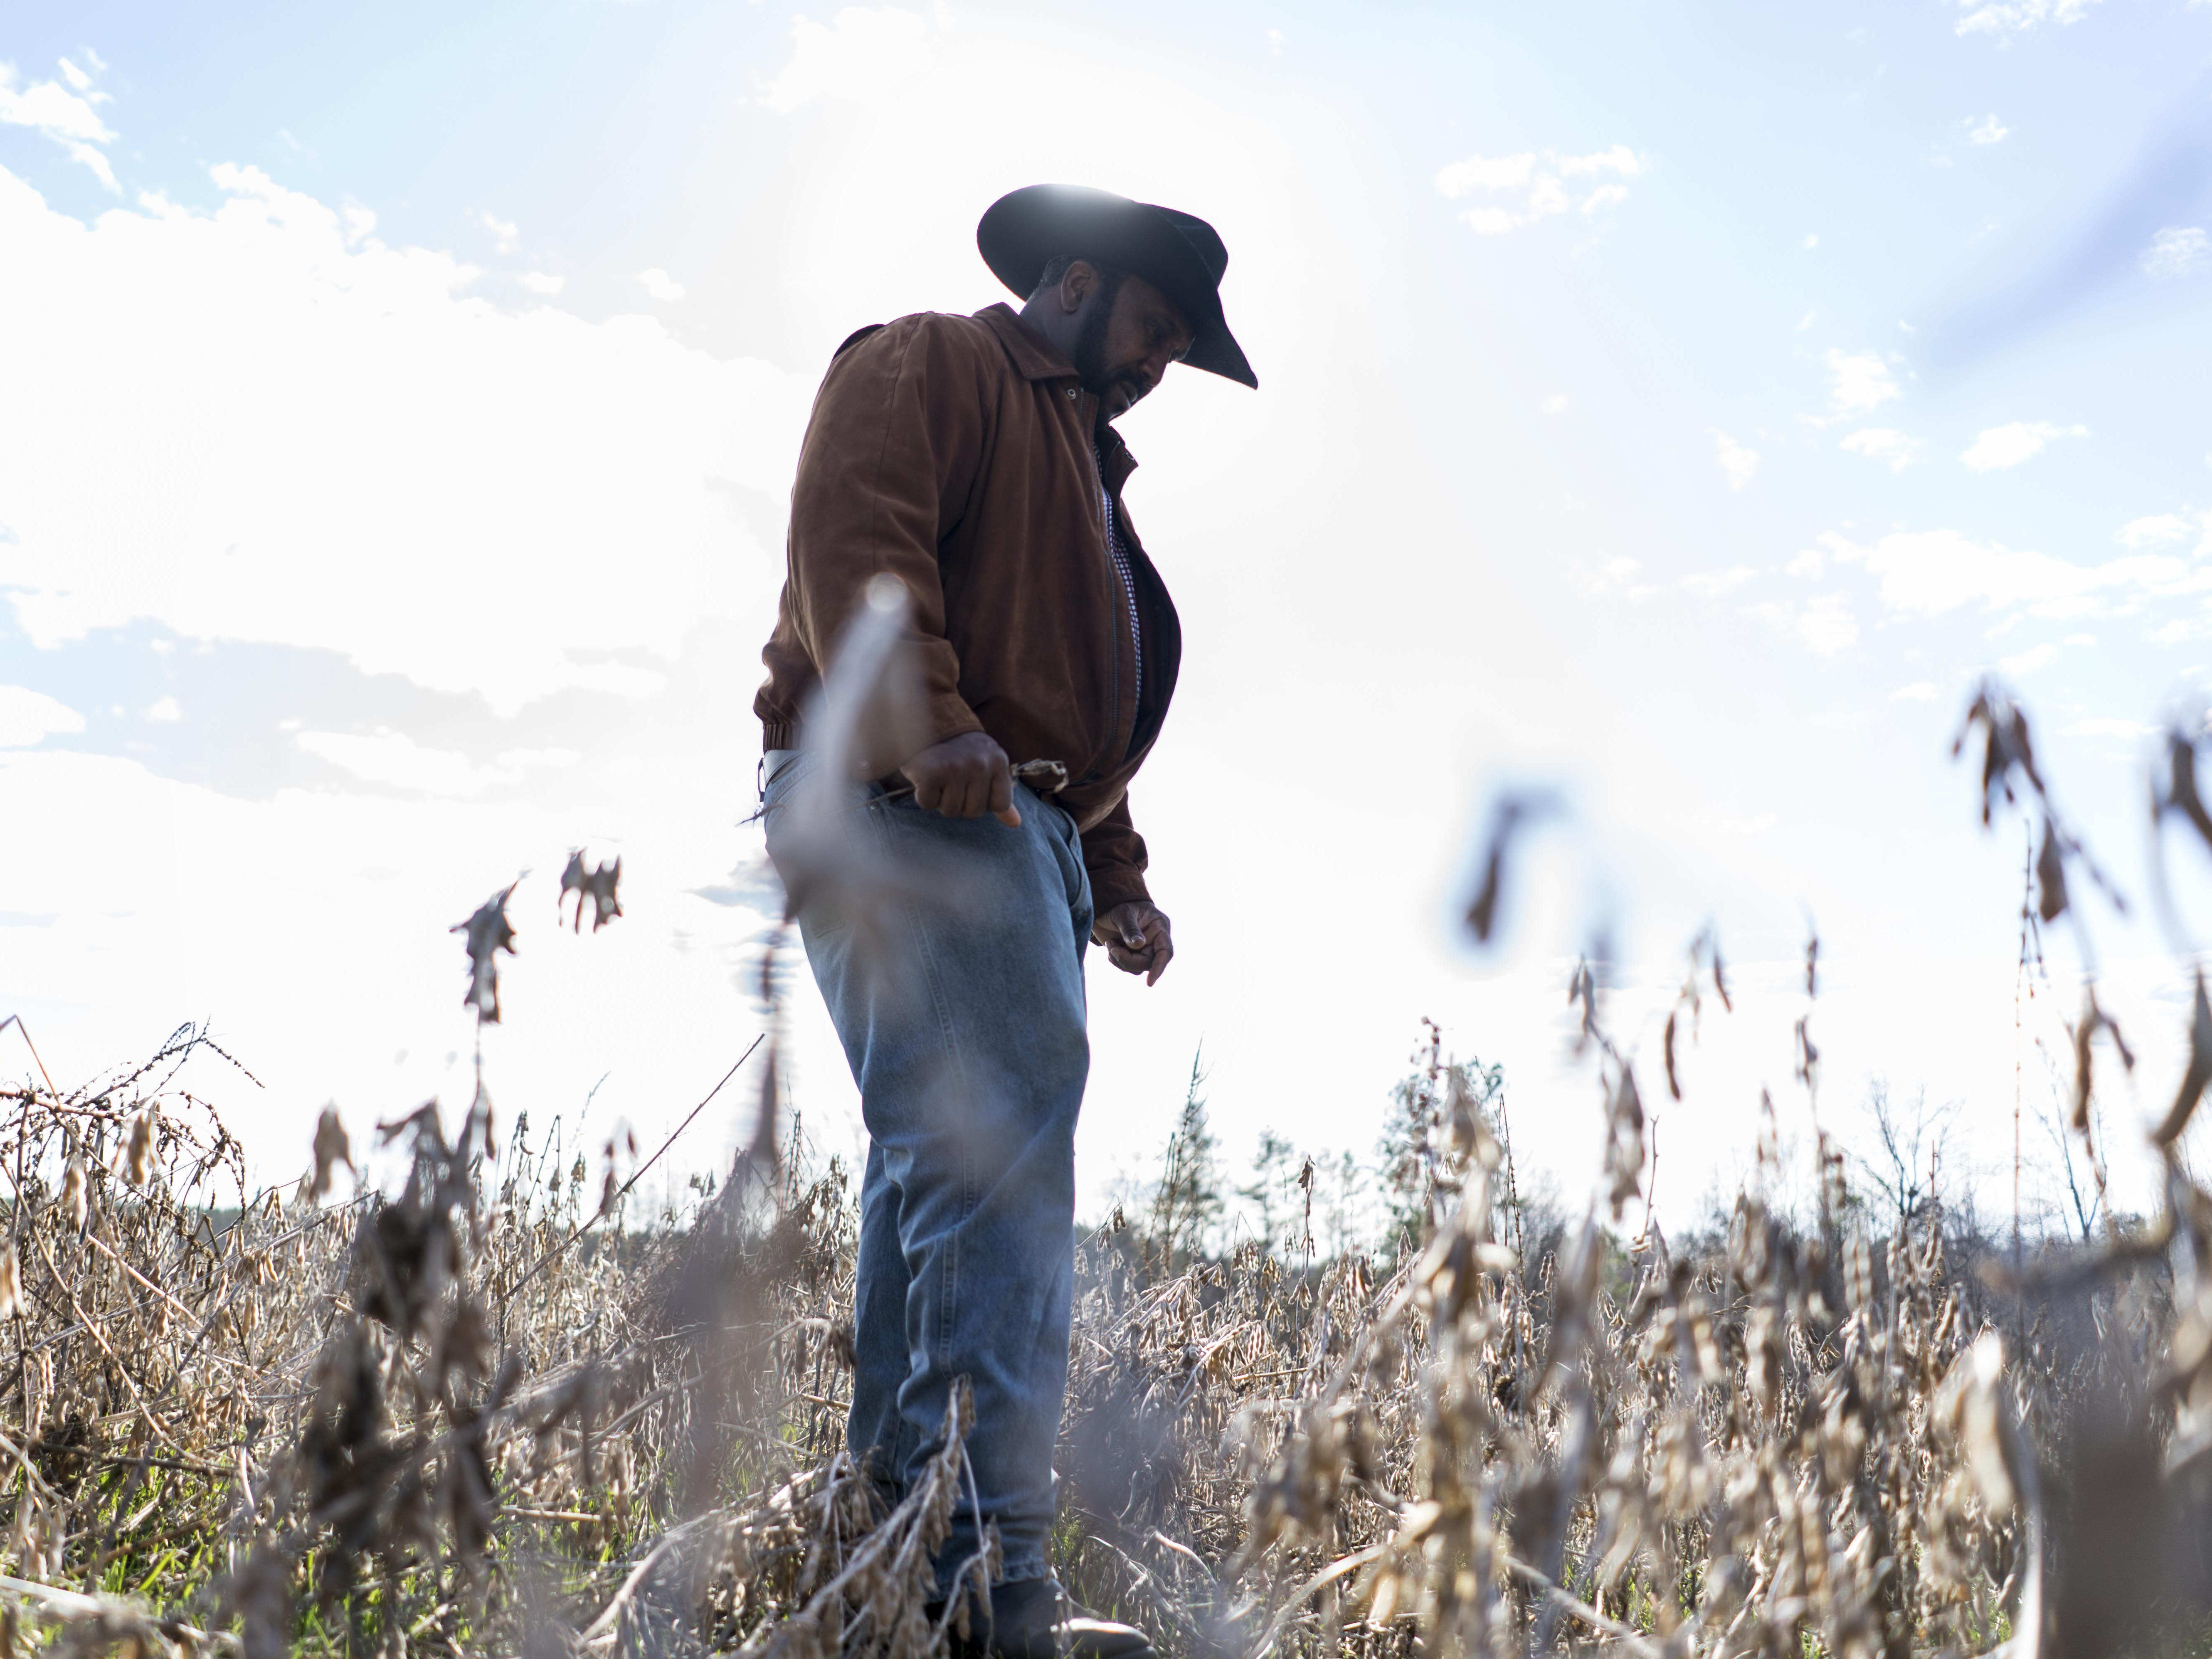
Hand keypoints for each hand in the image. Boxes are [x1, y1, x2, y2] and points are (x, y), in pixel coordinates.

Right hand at [901, 732, 1019, 826]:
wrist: (924, 722)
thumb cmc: (957, 750)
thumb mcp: (986, 765)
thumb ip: (999, 793)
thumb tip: (1015, 824)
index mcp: (997, 761)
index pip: (1000, 804)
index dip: (984, 801)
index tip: (972, 785)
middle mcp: (979, 764)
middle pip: (974, 812)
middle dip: (960, 802)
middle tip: (951, 779)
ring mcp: (955, 768)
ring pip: (950, 810)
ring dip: (941, 799)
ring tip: (939, 776)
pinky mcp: (930, 773)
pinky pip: (928, 804)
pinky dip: (923, 795)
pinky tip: (925, 776)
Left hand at [1094, 901, 1172, 984]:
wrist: (1105, 906)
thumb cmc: (1118, 905)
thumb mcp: (1123, 914)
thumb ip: (1130, 929)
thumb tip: (1139, 945)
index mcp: (1159, 927)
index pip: (1165, 951)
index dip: (1159, 967)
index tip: (1150, 982)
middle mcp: (1154, 940)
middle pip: (1148, 963)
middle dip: (1128, 960)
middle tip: (1112, 948)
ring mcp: (1144, 948)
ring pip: (1137, 968)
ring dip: (1120, 960)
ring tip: (1110, 944)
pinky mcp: (1133, 954)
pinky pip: (1127, 966)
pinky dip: (1116, 960)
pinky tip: (1110, 946)